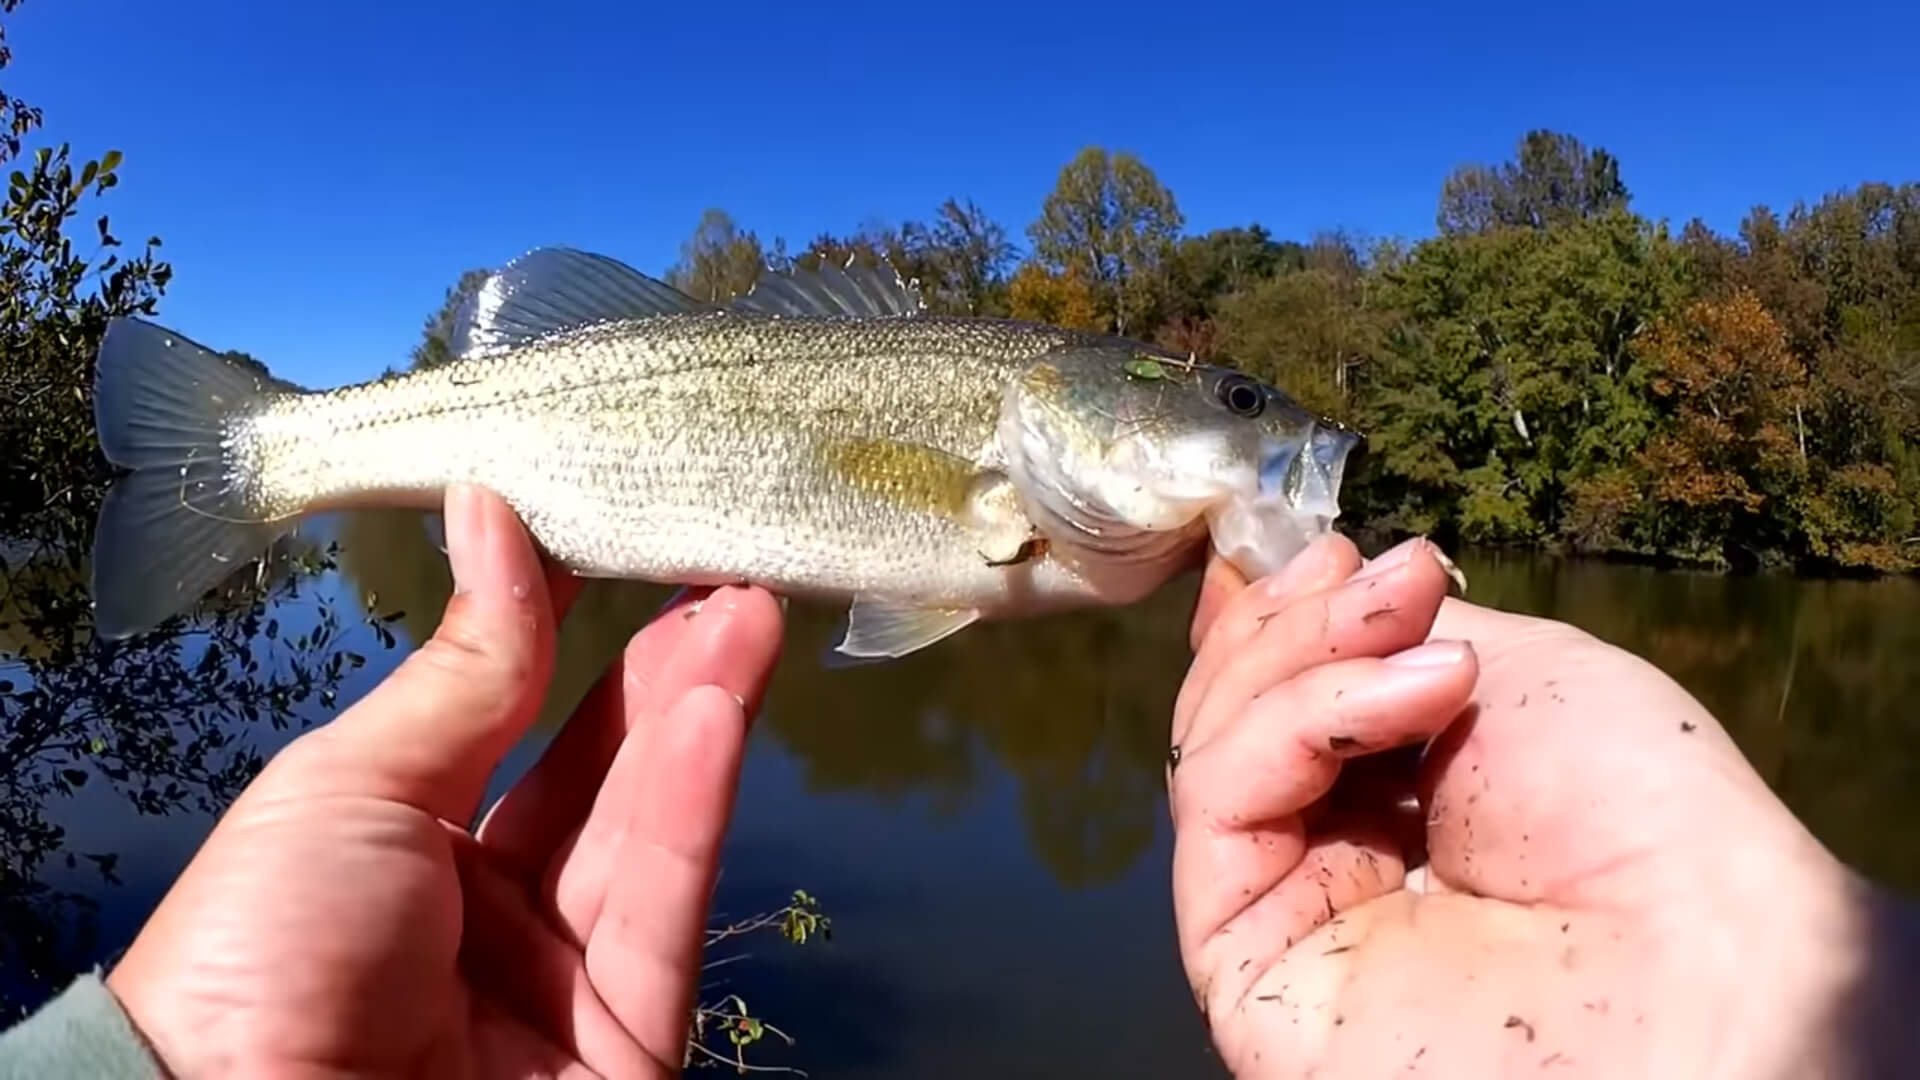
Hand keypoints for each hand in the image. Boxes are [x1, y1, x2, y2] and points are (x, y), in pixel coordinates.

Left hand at [105, 485, 784, 1077]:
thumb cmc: (257, 952)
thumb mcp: (351, 786)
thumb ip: (463, 669)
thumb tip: (492, 516)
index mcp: (403, 850)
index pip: (509, 722)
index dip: (563, 633)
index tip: (612, 535)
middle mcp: (489, 912)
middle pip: (596, 774)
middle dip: (659, 669)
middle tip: (714, 565)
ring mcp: (562, 981)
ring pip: (647, 831)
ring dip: (699, 717)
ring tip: (746, 613)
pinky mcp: (627, 1042)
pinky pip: (664, 911)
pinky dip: (695, 810)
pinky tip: (718, 715)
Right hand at [1169, 533, 1905, 1078]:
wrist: (1695, 949)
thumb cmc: (1642, 813)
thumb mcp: (1520, 668)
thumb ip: (1386, 638)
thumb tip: (1312, 583)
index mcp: (1402, 804)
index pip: (1284, 704)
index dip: (1281, 621)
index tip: (1328, 550)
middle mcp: (1336, 859)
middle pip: (1232, 718)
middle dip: (1294, 624)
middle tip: (1387, 575)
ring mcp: (1290, 913)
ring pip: (1211, 754)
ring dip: (1297, 657)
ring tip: (1407, 616)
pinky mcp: (1243, 964)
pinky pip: (1218, 812)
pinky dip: (1291, 722)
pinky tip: (1403, 689)